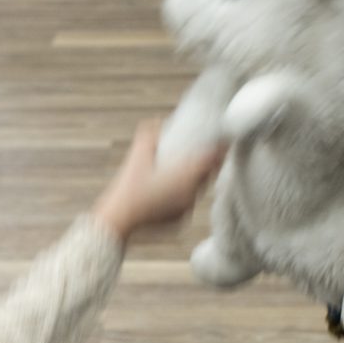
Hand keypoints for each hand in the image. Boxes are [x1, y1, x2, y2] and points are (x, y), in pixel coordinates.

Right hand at [93, 119, 224, 241]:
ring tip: (185, 173)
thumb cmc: (128, 188)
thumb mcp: (137, 157)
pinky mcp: (178, 222)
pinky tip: (170, 192)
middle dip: (206, 166)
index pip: (212, 161)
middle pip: (206, 177)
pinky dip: (181, 198)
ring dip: (194, 182)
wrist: (119, 219)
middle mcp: (190, 195)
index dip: (220, 150)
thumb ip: (148, 135)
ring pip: (195, 192)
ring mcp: (185, 211)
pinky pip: (185, 206)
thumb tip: (156, 120)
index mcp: (185, 177)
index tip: (224, 143)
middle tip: (206, 155)